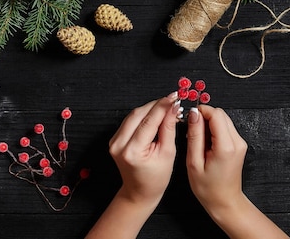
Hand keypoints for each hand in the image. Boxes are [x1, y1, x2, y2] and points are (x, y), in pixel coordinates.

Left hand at [109, 92, 180, 207]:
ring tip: (166, 107)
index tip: (174, 97)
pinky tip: (155, 115)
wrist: (139, 192)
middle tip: (172, 100)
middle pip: (139, 114)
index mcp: (133, 151)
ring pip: (133, 115)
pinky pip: (130, 121)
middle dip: (157, 105)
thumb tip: (173, 108)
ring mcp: (114, 142)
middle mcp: (119, 145)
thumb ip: (169, 128)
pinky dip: (143, 115)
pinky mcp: (114, 139)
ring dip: (150, 108)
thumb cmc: (156, 178)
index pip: (149, 121)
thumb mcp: (168, 153)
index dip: (163, 106)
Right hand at [185, 105, 247, 213]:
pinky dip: (215, 131)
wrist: (224, 201)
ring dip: (209, 124)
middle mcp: (237, 142)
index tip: (190, 117)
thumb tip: (194, 114)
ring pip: (223, 119)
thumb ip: (194, 135)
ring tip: (199, 141)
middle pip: (221, 114)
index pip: (216, 114)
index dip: (201, 111)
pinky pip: (226, 128)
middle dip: (205, 117)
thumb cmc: (208, 188)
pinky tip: (207, 144)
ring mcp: (240, 143)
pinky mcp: (239, 144)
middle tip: (192, 131)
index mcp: (226, 146)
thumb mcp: (194, 162)